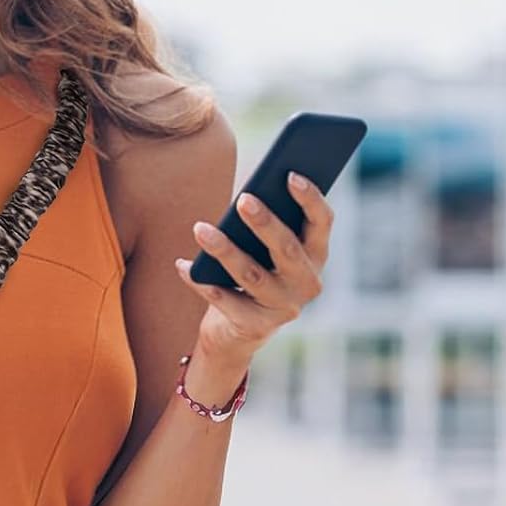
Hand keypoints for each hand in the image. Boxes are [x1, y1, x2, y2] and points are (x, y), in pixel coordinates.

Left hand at [172, 171, 332, 367]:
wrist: (237, 330)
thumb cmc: (251, 271)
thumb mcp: (262, 248)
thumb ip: (264, 224)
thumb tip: (247, 196)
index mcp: (315, 255)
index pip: (322, 223)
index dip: (310, 199)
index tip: (290, 175)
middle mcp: (307, 283)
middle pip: (287, 248)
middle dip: (264, 222)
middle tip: (242, 200)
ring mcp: (284, 308)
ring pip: (252, 274)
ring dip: (224, 250)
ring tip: (200, 229)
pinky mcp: (256, 326)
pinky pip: (224, 300)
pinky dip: (201, 282)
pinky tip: (183, 265)